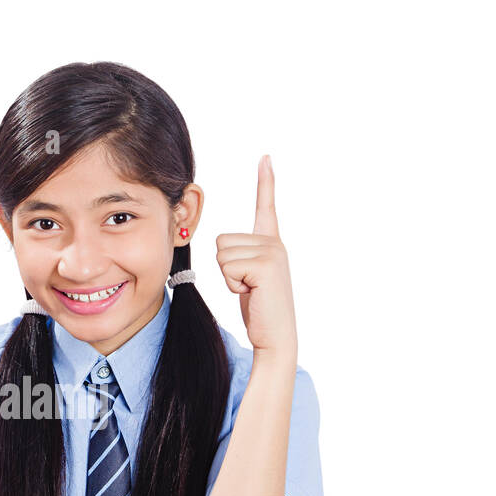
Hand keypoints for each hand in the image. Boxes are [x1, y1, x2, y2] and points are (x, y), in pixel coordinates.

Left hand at [215, 154, 297, 358]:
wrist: (275, 337)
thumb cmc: (258, 310)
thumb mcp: (245, 277)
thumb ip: (238, 257)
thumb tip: (222, 248)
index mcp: (271, 243)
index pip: (266, 206)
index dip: (265, 181)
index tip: (265, 158)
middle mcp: (274, 243)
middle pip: (221, 241)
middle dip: (226, 268)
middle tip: (248, 286)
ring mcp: (273, 251)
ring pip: (221, 254)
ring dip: (228, 277)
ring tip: (250, 290)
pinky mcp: (266, 264)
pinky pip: (226, 266)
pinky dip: (232, 284)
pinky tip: (252, 293)